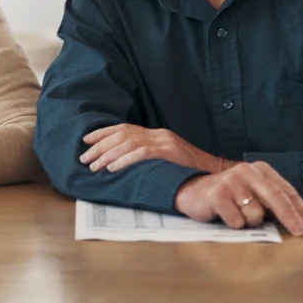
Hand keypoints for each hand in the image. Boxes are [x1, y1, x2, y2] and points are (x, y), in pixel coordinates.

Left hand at [80, 124, 230, 174]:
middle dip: (99, 145)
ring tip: (93, 166)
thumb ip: (150, 156)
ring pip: (128, 143)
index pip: (125, 128)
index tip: (86, 139)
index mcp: (158, 134)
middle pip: (122, 135)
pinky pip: (141, 154)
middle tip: (83, 157)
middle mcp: (159, 135)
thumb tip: (124, 162)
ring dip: (107, 155)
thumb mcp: (168, 159)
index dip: (103, 133)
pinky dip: (124, 160)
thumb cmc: (192, 171)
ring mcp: (165, 142)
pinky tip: (112, 168)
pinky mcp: (170, 153)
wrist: (219, 174)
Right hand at [174, 162, 302, 237]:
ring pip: (256, 214)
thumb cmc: (230, 197)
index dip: (301, 211)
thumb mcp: (257, 196)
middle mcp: (247, 172)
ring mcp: (231, 182)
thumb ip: (282, 204)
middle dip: (292, 218)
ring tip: (238, 216)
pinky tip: (225, 216)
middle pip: (277, 198)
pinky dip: (234, 224)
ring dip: (251, 222)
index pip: (287, 192)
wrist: (193, 192)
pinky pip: (237, 220)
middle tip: (302, 234)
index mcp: (261, 170)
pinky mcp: (217, 194)